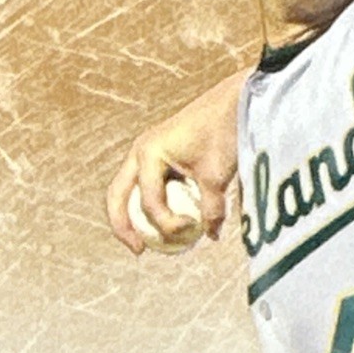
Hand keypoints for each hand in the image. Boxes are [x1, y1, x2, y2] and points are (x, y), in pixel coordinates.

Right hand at [106, 68, 246, 253]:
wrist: (235, 101)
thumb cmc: (224, 132)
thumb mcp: (217, 175)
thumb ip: (211, 209)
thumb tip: (210, 235)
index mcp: (148, 152)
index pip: (150, 202)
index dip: (169, 225)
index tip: (195, 230)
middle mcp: (141, 152)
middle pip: (118, 196)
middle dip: (124, 226)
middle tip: (139, 251)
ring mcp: (148, 153)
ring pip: (129, 191)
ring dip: (135, 216)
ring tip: (148, 242)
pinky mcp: (160, 156)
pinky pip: (146, 186)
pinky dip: (151, 205)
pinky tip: (167, 222)